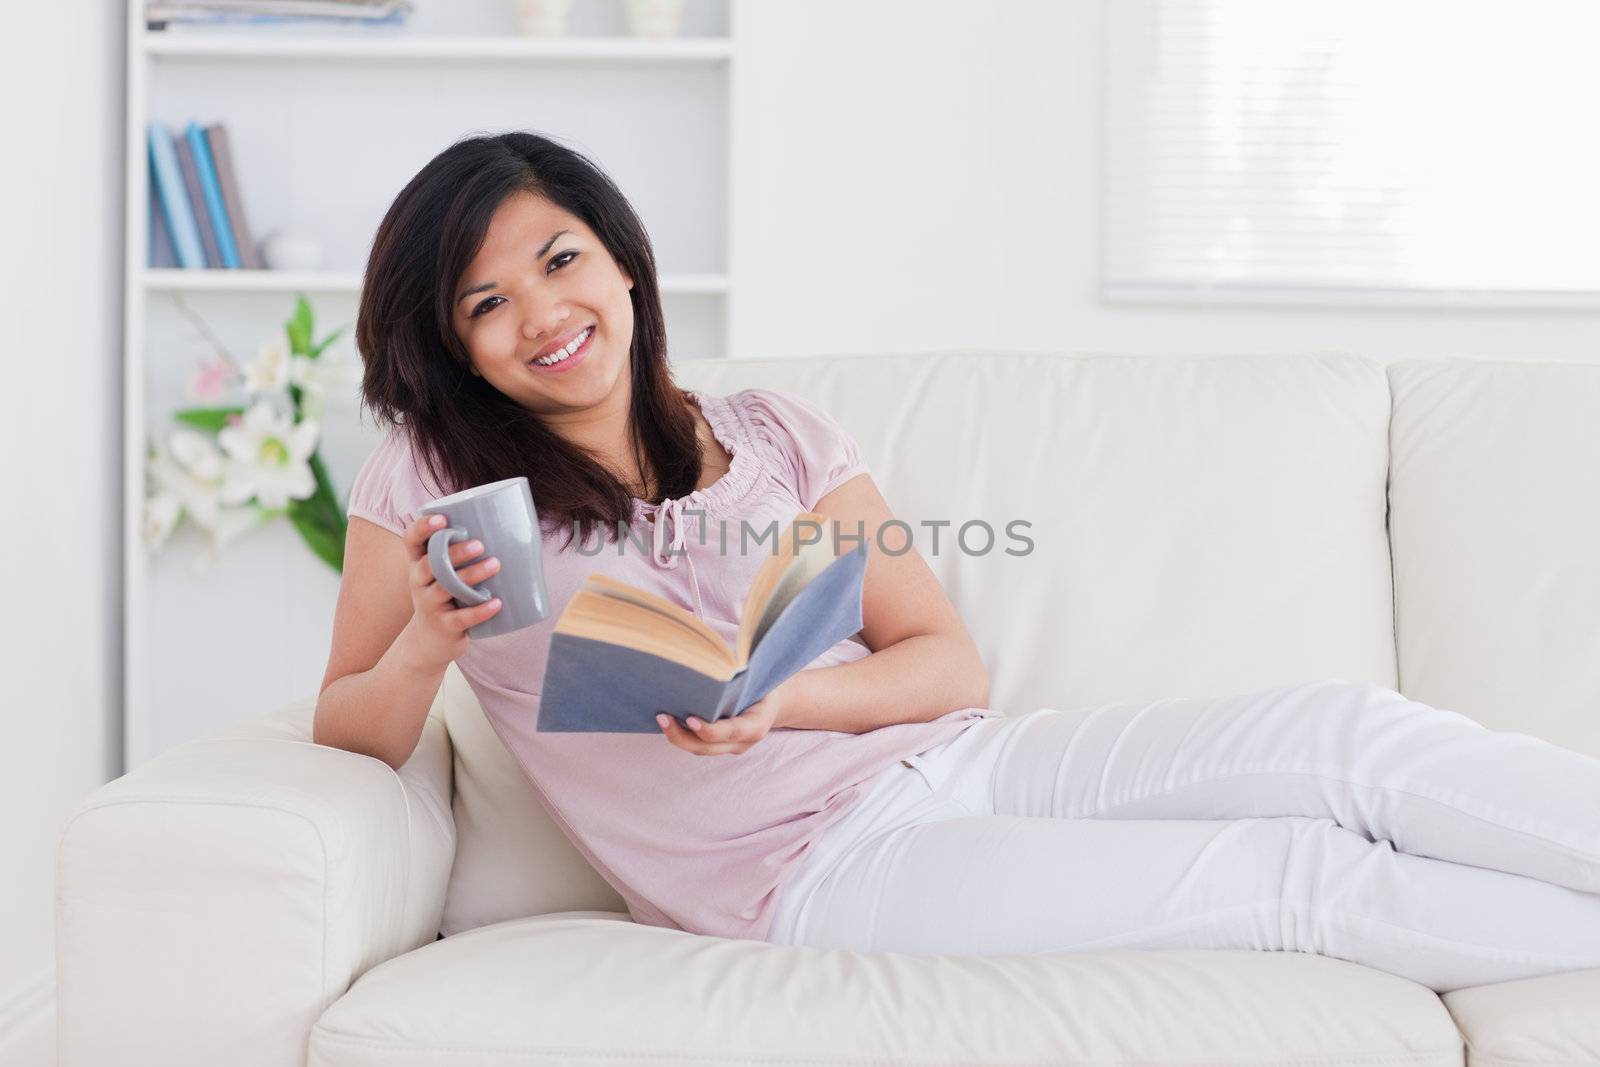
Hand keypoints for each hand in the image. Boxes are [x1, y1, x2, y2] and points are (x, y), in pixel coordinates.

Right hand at [401, 513, 503, 670]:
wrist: (428, 642)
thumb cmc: (445, 597)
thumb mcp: (443, 575)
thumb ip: (460, 555)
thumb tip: (506, 527)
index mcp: (418, 564)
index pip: (411, 541)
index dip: (421, 528)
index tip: (442, 519)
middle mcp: (419, 583)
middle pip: (430, 564)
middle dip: (454, 552)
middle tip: (479, 544)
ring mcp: (430, 605)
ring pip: (446, 589)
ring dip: (471, 575)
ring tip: (495, 564)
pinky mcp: (445, 626)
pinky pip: (461, 618)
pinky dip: (480, 610)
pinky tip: (497, 603)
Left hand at [656, 679, 791, 755]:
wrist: (772, 705)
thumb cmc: (762, 685)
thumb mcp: (757, 679)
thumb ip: (739, 675)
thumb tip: (712, 658)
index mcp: (757, 725)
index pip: (732, 732)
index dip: (710, 730)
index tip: (689, 719)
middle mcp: (743, 742)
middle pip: (708, 747)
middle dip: (682, 736)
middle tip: (662, 717)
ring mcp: (730, 747)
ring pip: (700, 750)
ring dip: (677, 736)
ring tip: (660, 717)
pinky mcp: (719, 746)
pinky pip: (698, 745)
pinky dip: (682, 735)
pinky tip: (667, 721)